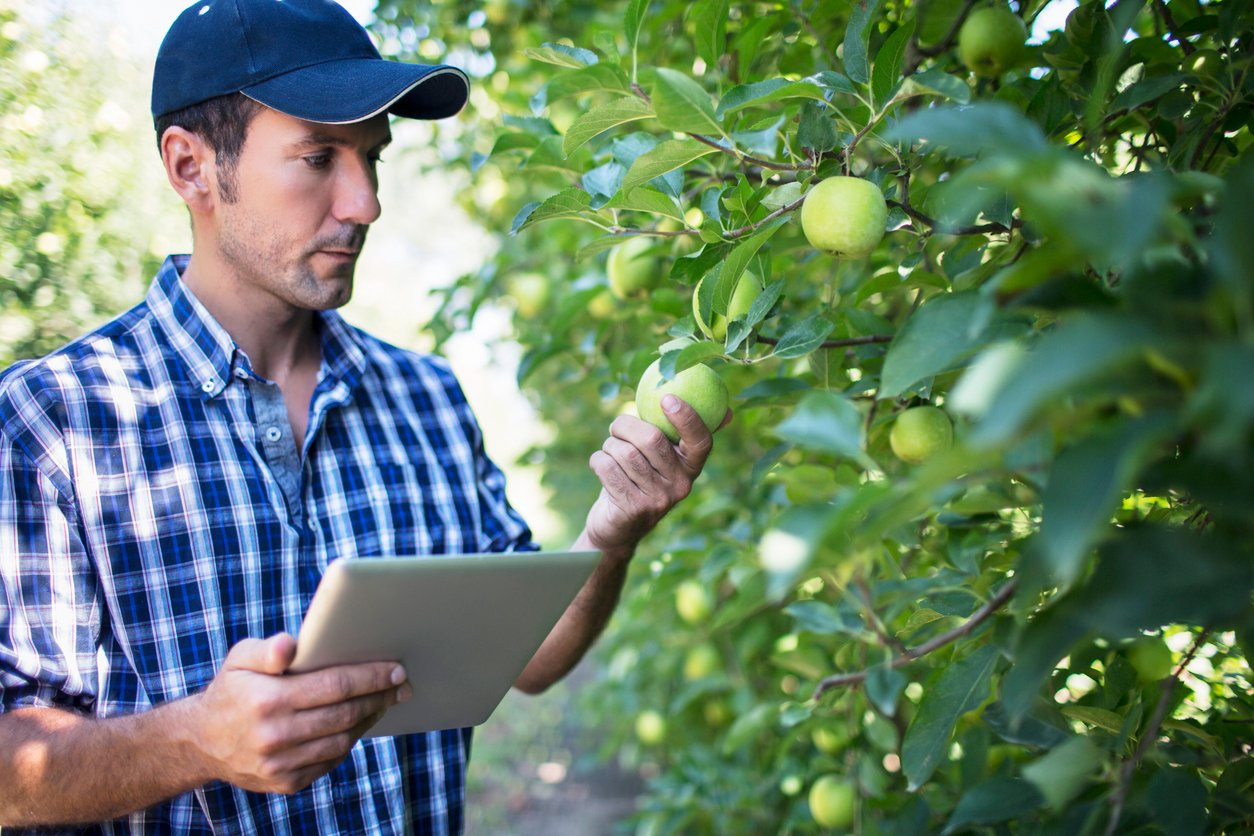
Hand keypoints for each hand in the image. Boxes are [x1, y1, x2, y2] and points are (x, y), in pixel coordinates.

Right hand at [187, 633, 408, 794]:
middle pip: (345, 714)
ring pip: (342, 740)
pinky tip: (358, 723)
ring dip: (369, 719)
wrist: (200, 742)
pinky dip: (349, 741)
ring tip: (384, 701)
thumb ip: (268, 649)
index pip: (335, 685)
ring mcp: (280, 764)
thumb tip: (291, 645)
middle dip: (380, 697)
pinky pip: (330, 761)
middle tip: (401, 685)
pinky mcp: (285, 783)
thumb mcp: (240, 659)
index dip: (371, 677)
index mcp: (268, 699)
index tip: (397, 669)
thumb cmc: (231, 690)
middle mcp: (275, 735)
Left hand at [585, 395, 729, 557]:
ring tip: (610, 450)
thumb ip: (683, 433)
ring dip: (609, 445)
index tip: (668, 398)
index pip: (701, 441)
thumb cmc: (641, 478)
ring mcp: (657, 499)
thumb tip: (729, 412)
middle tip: (617, 426)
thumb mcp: (665, 458)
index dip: (687, 418)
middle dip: (625, 425)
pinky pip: (607, 467)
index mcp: (692, 467)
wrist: (618, 526)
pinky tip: (601, 466)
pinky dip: (598, 460)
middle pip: (651, 440)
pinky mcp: (632, 508)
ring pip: (625, 452)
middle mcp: (680, 485)